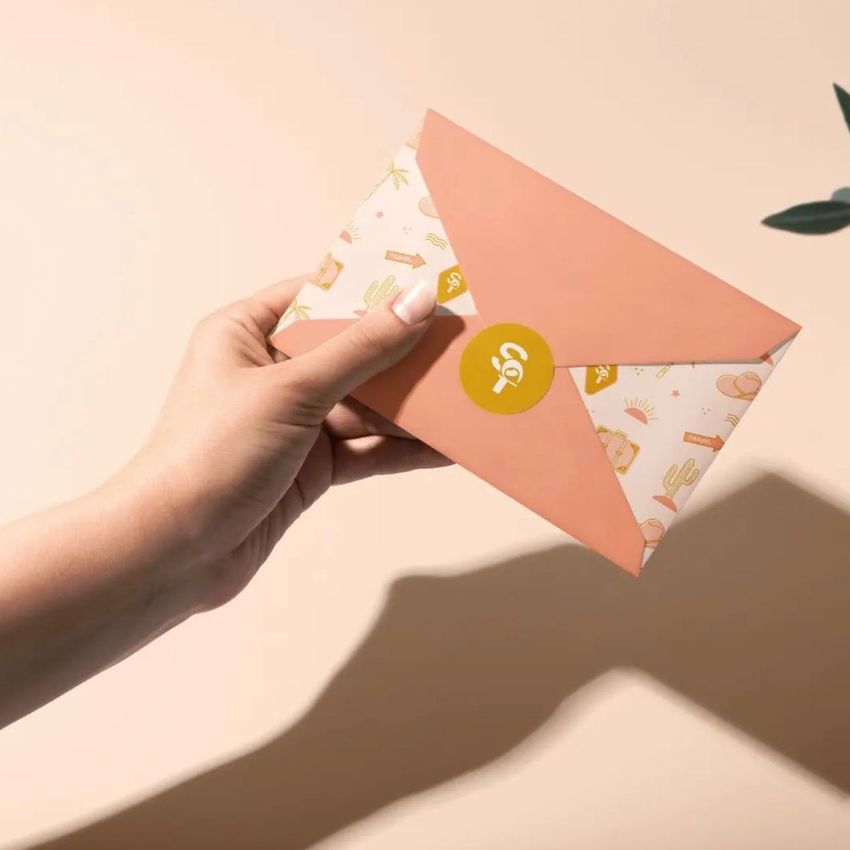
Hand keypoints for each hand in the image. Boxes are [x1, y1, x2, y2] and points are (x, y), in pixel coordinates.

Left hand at [114, 275, 445, 608]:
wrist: (174, 553)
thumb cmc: (211, 455)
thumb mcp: (291, 391)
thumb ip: (360, 349)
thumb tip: (416, 301)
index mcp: (248, 333)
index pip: (321, 296)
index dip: (375, 289)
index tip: (430, 284)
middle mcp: (272, 372)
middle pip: (353, 352)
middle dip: (406, 353)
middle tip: (465, 341)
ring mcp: (295, 422)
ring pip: (367, 404)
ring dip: (414, 406)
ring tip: (470, 394)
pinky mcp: (313, 466)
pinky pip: (368, 449)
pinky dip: (404, 448)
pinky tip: (447, 445)